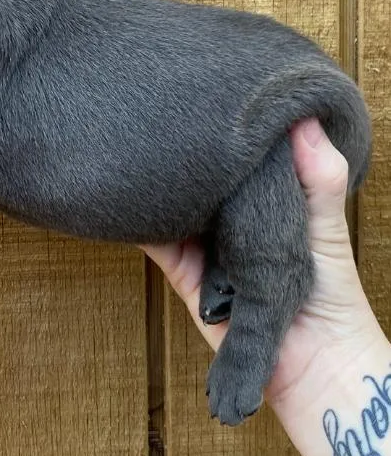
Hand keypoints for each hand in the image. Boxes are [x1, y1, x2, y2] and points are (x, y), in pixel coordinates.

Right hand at [143, 120, 387, 442]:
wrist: (312, 361)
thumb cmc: (330, 294)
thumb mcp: (327, 225)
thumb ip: (320, 177)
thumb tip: (304, 118)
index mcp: (266, 197)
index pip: (236, 155)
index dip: (221, 126)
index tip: (204, 94)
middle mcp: (230, 215)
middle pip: (199, 177)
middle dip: (182, 152)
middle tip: (160, 116)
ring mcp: (203, 241)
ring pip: (171, 203)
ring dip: (157, 183)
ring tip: (134, 147)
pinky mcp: (182, 268)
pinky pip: (154, 239)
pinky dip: (138, 221)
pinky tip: (126, 196)